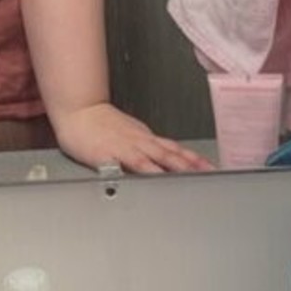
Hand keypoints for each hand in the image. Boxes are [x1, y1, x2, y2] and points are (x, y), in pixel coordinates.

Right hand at [52, 102, 214, 175]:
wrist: (78, 111)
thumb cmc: (99, 124)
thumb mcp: (129, 133)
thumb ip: (147, 147)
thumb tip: (166, 158)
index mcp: (146, 138)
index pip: (176, 149)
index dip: (195, 159)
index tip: (211, 168)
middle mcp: (141, 141)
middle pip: (171, 154)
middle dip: (192, 165)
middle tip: (210, 174)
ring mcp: (127, 147)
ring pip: (156, 158)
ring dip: (174, 168)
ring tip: (190, 178)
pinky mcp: (110, 155)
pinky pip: (130, 164)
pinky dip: (145, 171)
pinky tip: (154, 179)